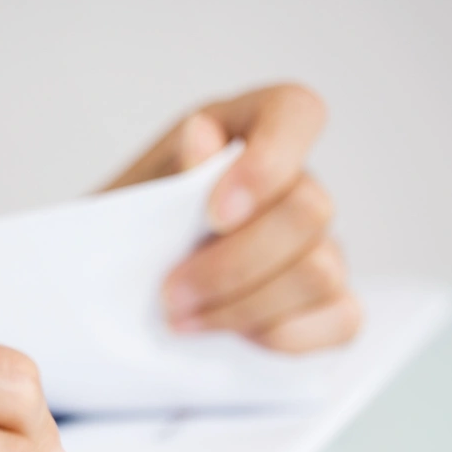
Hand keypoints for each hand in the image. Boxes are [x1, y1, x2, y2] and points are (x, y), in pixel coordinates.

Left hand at [107, 85, 360, 352]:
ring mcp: (318, 245)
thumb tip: (203, 139)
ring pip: (321, 271)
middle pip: (309, 210)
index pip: (296, 111)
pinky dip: (282, 337)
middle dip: (233, 265)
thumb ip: (170, 170)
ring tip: (184, 322)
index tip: (214, 217)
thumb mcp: (127, 201)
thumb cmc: (122, 243)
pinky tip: (233, 340)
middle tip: (170, 297)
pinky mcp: (329, 305)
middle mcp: (292, 184)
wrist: (110, 300)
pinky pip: (342, 319)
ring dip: (245, 307)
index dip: (268, 163)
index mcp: (243, 133)